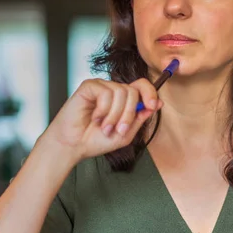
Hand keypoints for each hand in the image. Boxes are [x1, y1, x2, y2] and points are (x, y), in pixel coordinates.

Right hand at [41, 78, 161, 163]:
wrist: (74, 146)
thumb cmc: (96, 140)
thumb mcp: (126, 133)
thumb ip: (141, 118)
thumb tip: (158, 103)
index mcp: (124, 100)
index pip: (142, 86)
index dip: (150, 92)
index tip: (152, 105)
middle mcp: (113, 90)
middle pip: (134, 91)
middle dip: (129, 114)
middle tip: (119, 130)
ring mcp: (101, 87)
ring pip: (121, 92)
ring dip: (115, 115)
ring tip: (105, 128)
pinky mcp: (89, 86)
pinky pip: (106, 92)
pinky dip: (103, 109)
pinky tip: (95, 118)